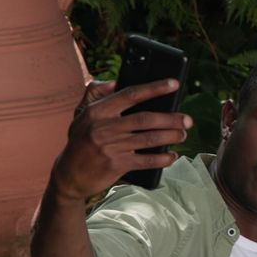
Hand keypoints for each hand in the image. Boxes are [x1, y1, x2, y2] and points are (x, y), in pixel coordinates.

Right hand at [49, 78, 191, 201]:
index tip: (174, 84)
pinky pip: (146, 160)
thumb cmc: (81, 141)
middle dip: (171, 118)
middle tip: (187, 120)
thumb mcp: (81, 115)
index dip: (155, 88)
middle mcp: (103, 127)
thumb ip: (96, 95)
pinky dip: (162, 159)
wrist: (69, 175)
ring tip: (183, 134)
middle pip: (145, 119)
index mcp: (97, 111)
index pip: (130, 94)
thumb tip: (115, 81)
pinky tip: (172, 156)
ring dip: (171, 137)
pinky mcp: (116, 165)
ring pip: (149, 139)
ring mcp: (110, 147)